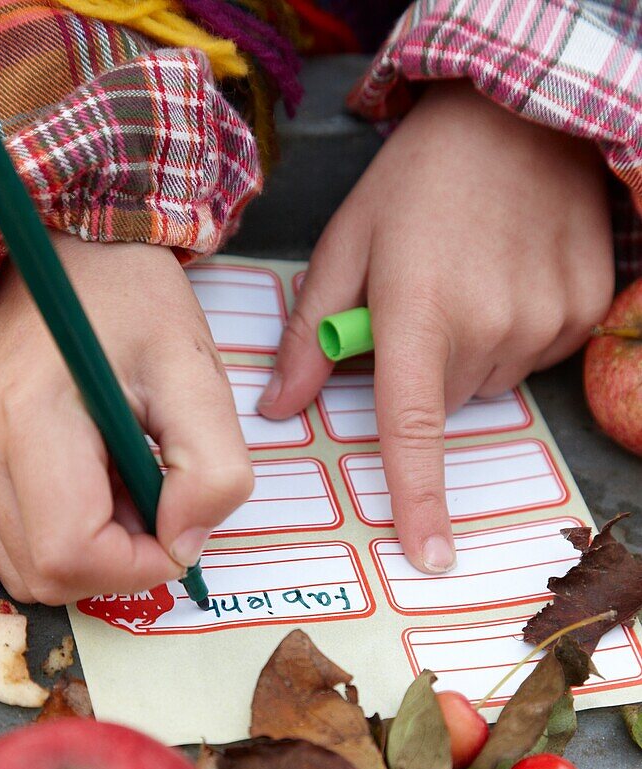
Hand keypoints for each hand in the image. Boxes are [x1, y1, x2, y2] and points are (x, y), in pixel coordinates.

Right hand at [0, 235, 252, 603]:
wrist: (75, 252)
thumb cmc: (137, 302)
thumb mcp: (198, 373)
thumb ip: (212, 469)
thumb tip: (183, 546)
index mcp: (30, 420)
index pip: (71, 555)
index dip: (139, 566)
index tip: (179, 526)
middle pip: (46, 576)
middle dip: (119, 563)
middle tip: (156, 498)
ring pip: (30, 569)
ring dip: (96, 552)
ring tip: (127, 483)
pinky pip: (20, 542)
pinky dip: (70, 536)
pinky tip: (99, 483)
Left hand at [259, 81, 613, 572]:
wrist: (517, 117)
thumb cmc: (417, 181)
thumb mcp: (346, 245)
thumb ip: (310, 333)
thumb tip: (281, 411)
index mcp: (419, 310)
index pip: (413, 427)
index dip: (419, 498)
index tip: (430, 555)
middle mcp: (490, 324)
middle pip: (443, 402)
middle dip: (422, 369)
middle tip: (421, 301)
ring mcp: (546, 318)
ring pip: (488, 381)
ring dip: (469, 351)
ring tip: (467, 279)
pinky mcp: (583, 309)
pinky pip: (536, 355)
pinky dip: (514, 332)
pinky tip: (509, 275)